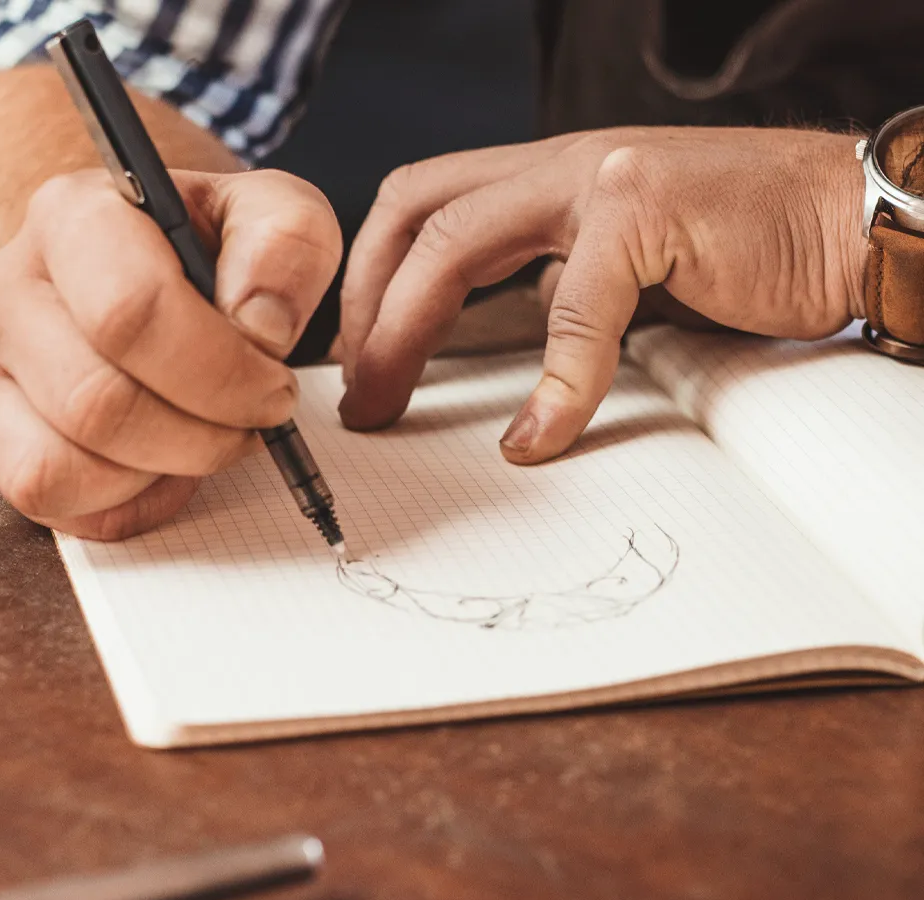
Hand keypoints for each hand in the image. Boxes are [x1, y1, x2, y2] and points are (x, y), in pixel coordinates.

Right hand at [0, 168, 340, 538]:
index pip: (131, 313)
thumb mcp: (278, 221)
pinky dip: (122, 502)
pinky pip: (48, 502)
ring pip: (60, 468)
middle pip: (97, 404)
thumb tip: (258, 323)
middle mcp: (5, 288)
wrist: (163, 278)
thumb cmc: (219, 255)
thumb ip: (287, 245)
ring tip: (200, 438)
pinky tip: (159, 465)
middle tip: (251, 424)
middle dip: (201, 436)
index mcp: (73, 216)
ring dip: (159, 473)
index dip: (220, 374)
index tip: (273, 390)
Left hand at [337, 127, 866, 462]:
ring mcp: (600, 178)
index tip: (358, 356)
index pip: (420, 205)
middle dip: (365, 305)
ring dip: (405, 333)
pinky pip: (574, 311)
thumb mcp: (628, 265)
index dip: (373, 280)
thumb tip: (523, 323)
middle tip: (352, 390)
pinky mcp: (649, 213)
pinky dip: (550, 386)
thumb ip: (565, 283)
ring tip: (386, 404)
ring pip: (456, 243)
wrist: (845, 224)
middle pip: (412, 210)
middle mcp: (560, 164)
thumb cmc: (743, 249)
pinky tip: (536, 437)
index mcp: (546, 176)